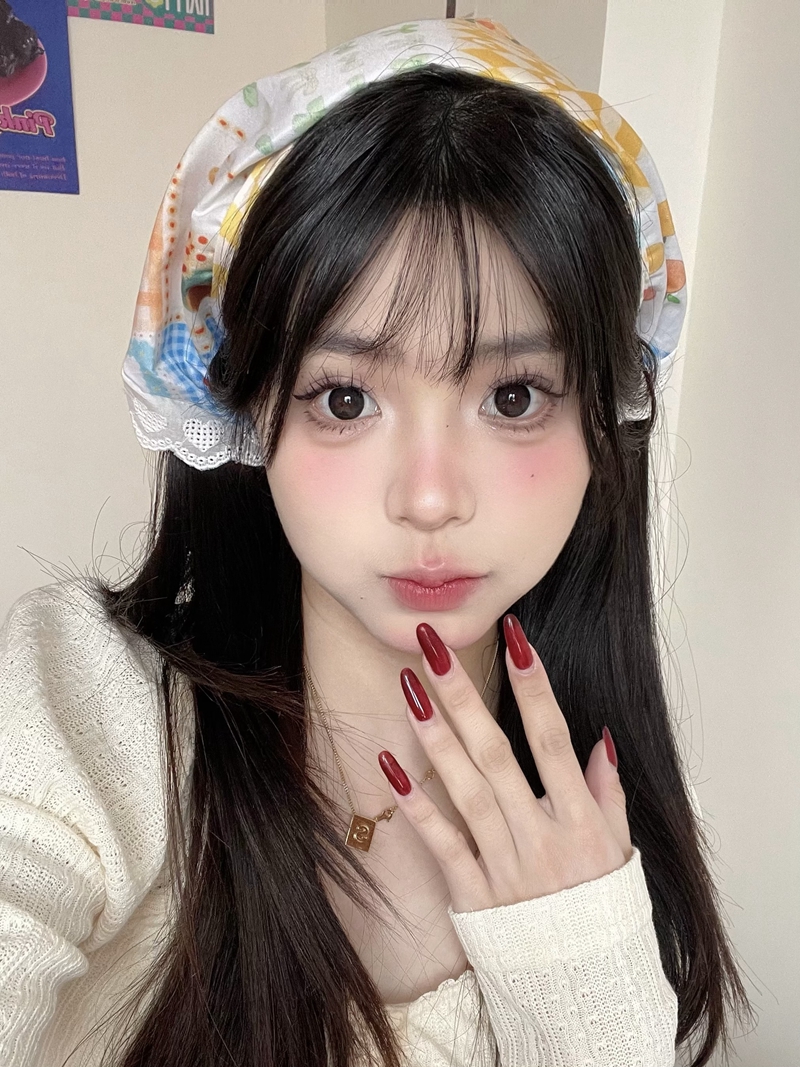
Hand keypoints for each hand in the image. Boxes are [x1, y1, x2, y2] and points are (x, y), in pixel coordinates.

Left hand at [377, 613, 632, 913]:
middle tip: (434, 646)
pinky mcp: (474, 893)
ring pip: (465, 790)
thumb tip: (597, 739)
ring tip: (409, 687)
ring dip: (435, 736)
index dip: (535, 686)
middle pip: (497, 754)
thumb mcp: (619, 849)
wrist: (584, 987)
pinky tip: (390, 765)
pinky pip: (442, 842)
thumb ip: (608, 793)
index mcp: (581, 821)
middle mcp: (541, 837)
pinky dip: (416, 805)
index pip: (553, 739)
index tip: (514, 639)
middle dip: (463, 695)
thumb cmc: (600, 910)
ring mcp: (506, 865)